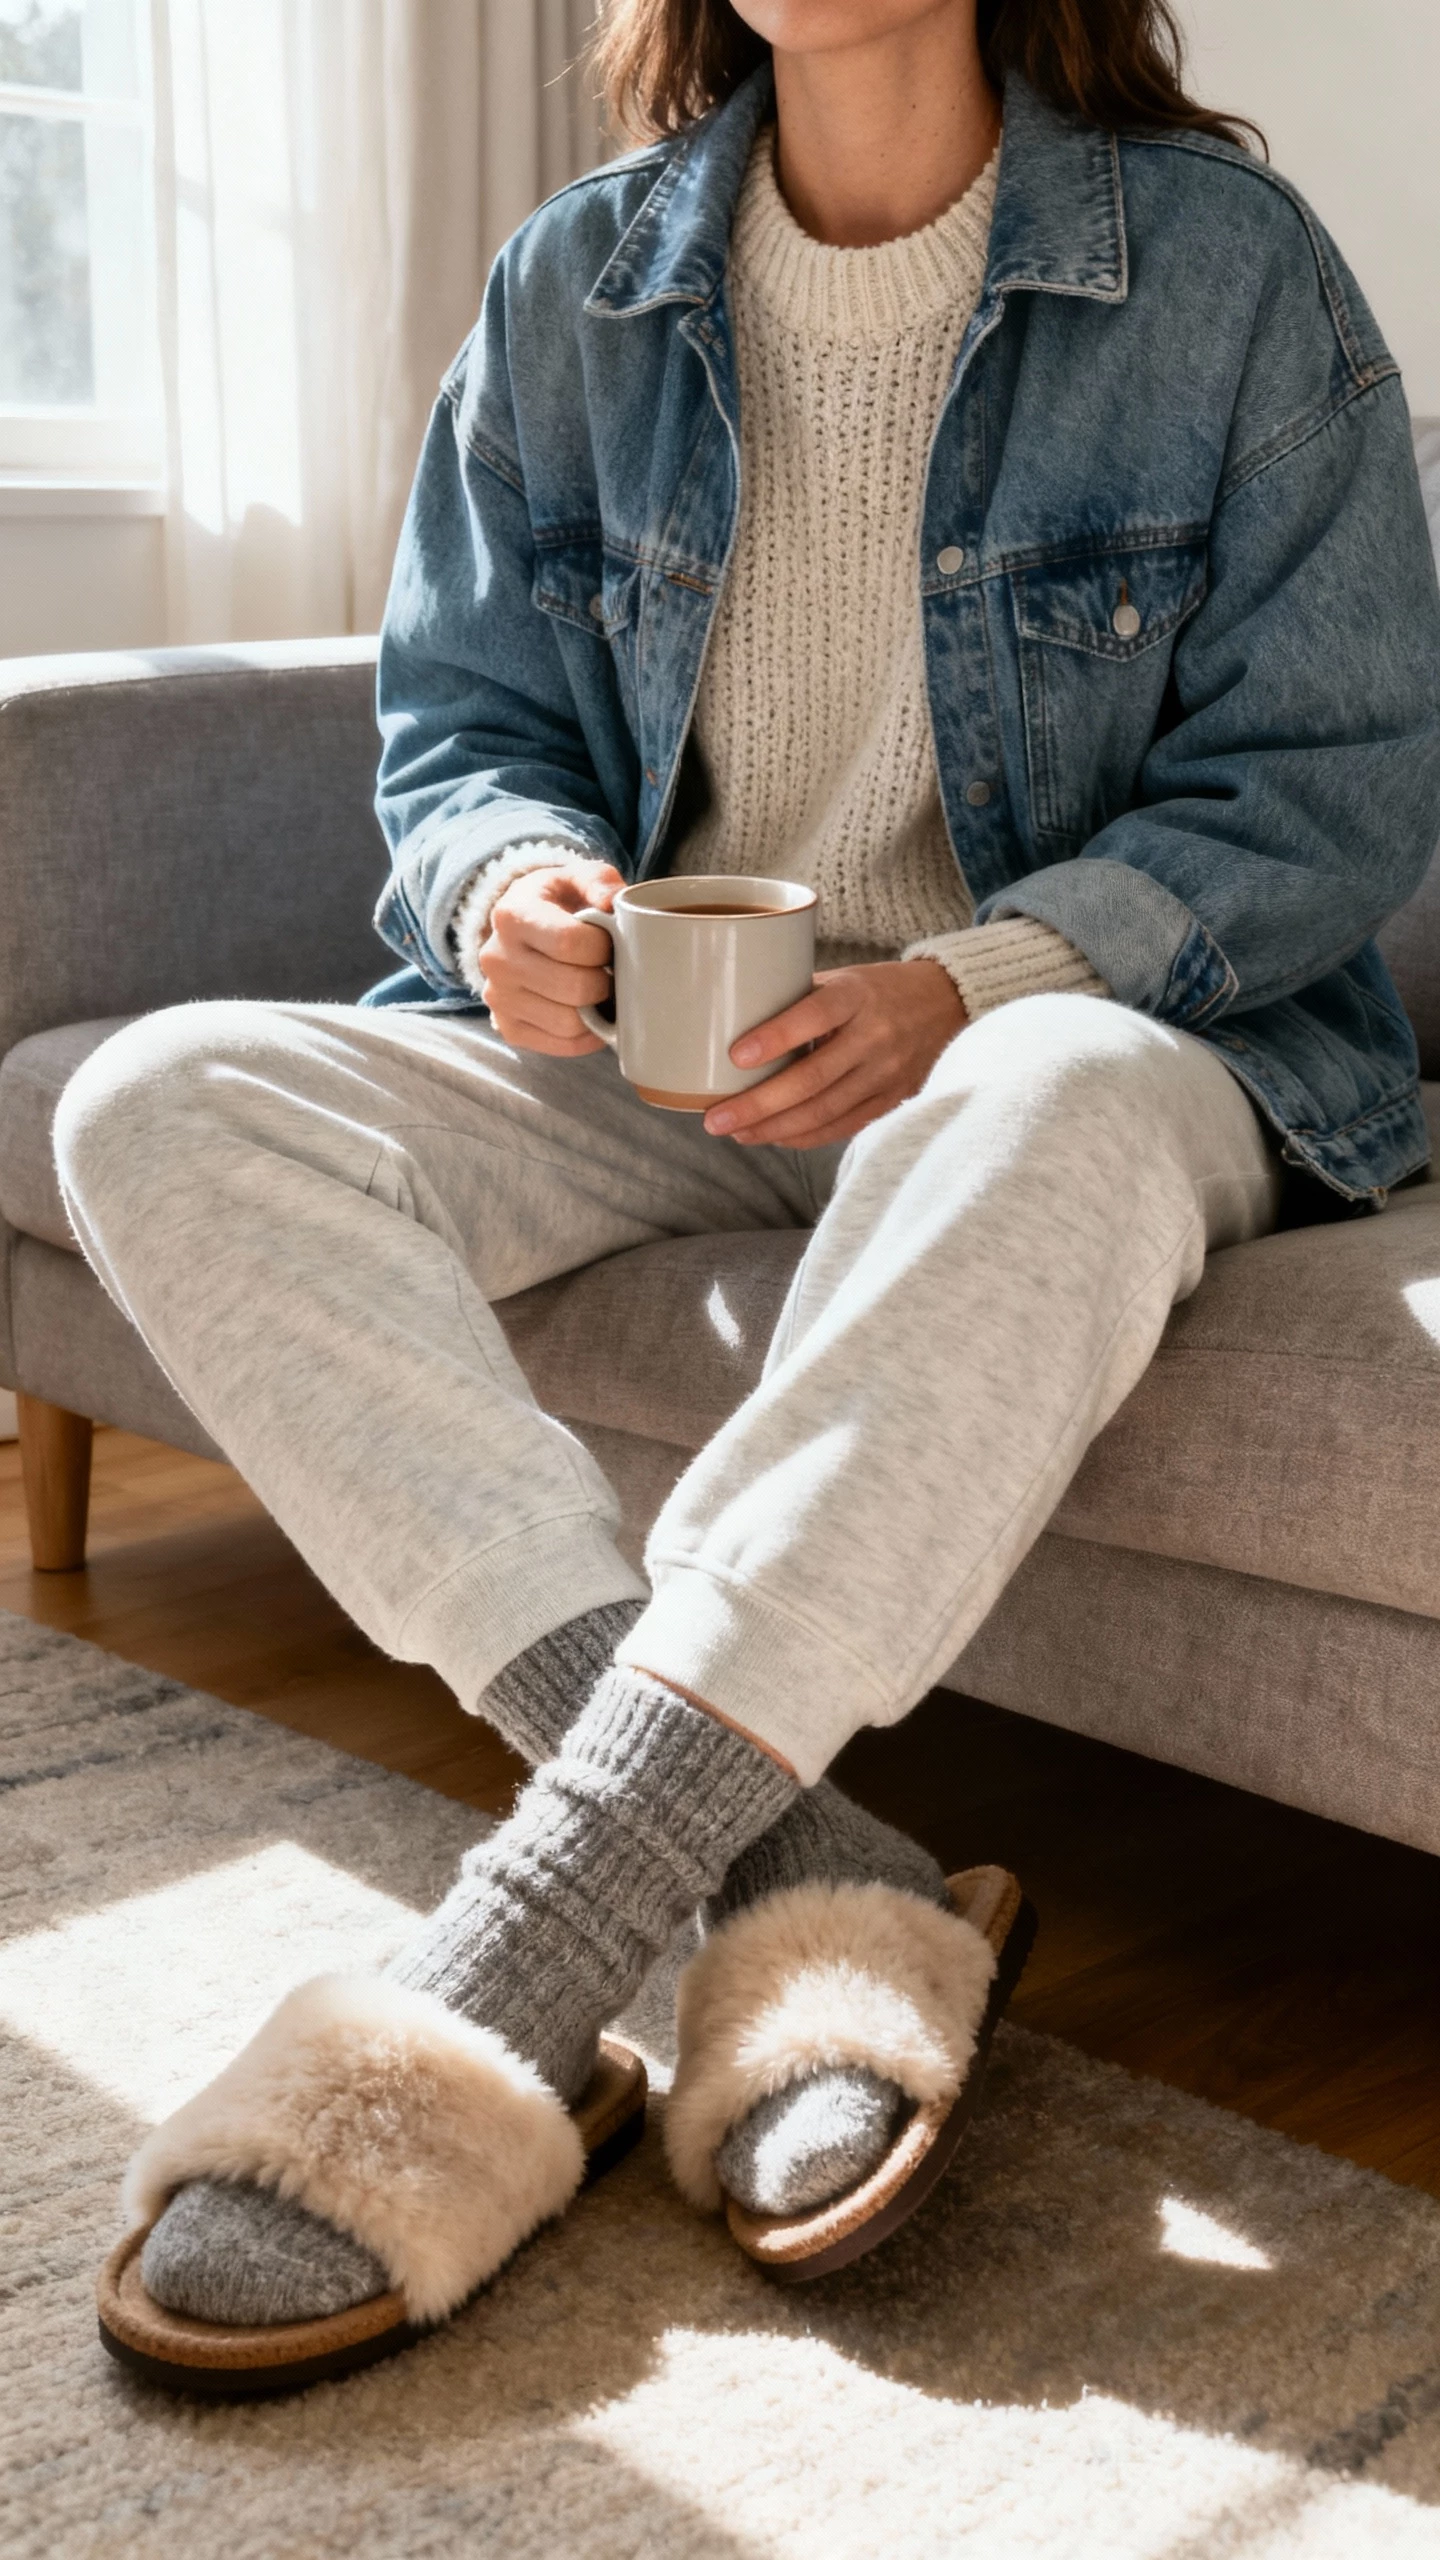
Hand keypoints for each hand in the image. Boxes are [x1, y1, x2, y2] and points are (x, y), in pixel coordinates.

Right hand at [477, 858, 624, 1055]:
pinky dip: (586, 1035)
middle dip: (605, 980)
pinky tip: (590, 1013)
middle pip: (574, 988)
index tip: (607, 941)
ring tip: (599, 989)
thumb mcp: (576, 876)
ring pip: (570, 1022)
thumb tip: (614, 900)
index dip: (603, 947)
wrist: (520, 927)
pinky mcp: (507, 1027)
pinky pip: (561, 1045)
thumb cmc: (557, 902)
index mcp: (512, 916)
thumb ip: (599, 880)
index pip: (571, 944)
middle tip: (608, 969)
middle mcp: (497, 959)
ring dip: (598, 1010)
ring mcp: (498, 997)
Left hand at [704, 960, 965, 1147]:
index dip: (775, 1038)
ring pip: (824, 1111)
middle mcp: (875, 1036)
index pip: (814, 1016)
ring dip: (774, 1128)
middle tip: (715, 1118)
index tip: (736, 1056)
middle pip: (812, 1079)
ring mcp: (887, 1073)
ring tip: (736, 1132)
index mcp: (858, 995)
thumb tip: (734, 1024)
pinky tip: (772, 1137)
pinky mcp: (892, 1100)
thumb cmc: (877, 990)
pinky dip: (803, 1137)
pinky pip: (842, 1127)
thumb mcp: (843, 980)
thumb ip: (798, 1001)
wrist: (946, 1004)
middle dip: (758, 1105)